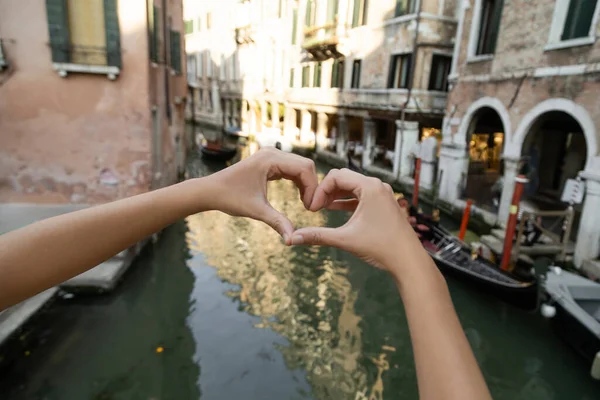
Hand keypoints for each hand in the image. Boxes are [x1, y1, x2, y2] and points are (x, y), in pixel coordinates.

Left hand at [204, 148, 317, 240]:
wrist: (211, 191)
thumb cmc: (230, 198)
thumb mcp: (256, 211)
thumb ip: (277, 222)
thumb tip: (292, 240)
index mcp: (270, 159)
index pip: (305, 168)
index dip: (312, 188)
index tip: (311, 209)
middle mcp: (272, 152)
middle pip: (306, 165)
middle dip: (312, 186)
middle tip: (311, 208)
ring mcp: (271, 155)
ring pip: (301, 166)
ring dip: (307, 185)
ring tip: (306, 205)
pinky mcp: (270, 161)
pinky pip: (292, 169)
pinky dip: (299, 182)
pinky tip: (300, 198)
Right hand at [289, 168, 425, 275]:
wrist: (408, 261)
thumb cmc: (381, 247)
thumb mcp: (345, 239)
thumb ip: (317, 236)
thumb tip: (292, 239)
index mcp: (370, 187)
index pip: (336, 176)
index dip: (320, 190)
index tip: (312, 209)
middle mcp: (378, 186)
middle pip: (344, 178)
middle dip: (326, 190)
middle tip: (314, 207)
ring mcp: (383, 194)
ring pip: (353, 187)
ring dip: (336, 195)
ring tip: (322, 208)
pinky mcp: (384, 204)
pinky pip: (361, 195)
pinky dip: (347, 201)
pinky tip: (335, 209)